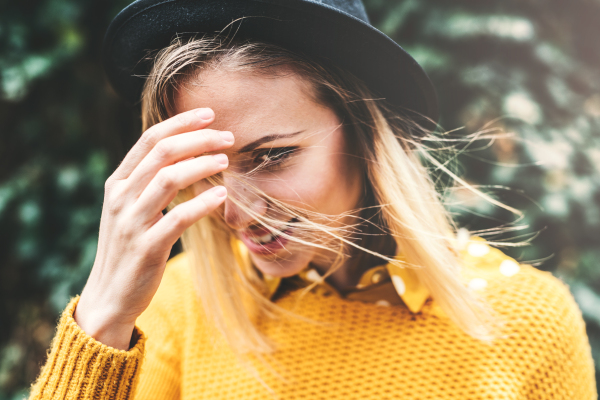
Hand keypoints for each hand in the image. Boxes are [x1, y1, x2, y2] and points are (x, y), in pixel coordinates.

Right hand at [74, 108, 232, 349]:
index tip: (209, 114)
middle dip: (198, 139)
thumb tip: (185, 154)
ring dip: (201, 165)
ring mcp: (132, 222)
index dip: (180, 123)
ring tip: (226, 160)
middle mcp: (121, 198)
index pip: (149, 140)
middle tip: (228, 137)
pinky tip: (222, 195)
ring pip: (169, 179)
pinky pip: (178, 218)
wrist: (110, 296)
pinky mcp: (147, 247)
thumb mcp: (130, 210)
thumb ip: (148, 183)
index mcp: (118, 184)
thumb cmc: (129, 248)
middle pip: (162, 153)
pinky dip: (202, 203)